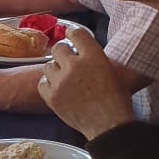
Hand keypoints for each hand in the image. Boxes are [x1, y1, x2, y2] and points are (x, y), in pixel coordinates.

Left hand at [36, 25, 132, 140]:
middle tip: (69, 61)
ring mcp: (60, 82)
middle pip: (59, 48)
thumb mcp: (112, 71)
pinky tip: (57, 87)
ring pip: (48, 65)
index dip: (72, 32)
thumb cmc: (116, 100)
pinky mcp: (51, 97)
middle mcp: (74, 66)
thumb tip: (84, 50)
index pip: (76, 33)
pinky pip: (42, 83)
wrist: (108, 125)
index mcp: (93, 56)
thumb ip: (96, 57)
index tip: (70, 34)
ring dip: (56, 69)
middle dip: (64, 53)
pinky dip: (48, 84)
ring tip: (64, 77)